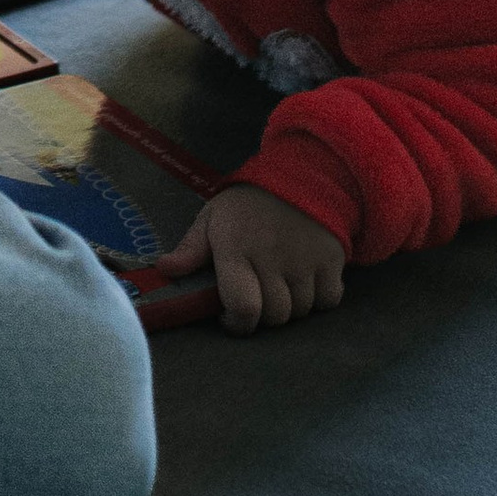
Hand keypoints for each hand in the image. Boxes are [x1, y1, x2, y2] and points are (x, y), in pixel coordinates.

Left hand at [166, 185, 347, 333]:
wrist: (301, 172)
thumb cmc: (249, 202)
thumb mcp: (213, 218)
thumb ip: (190, 248)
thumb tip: (164, 270)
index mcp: (236, 248)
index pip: (243, 307)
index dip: (237, 323)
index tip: (230, 315)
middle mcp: (272, 258)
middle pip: (273, 315)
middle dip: (262, 314)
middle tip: (257, 293)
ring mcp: (305, 260)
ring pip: (300, 311)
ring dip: (290, 306)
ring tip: (280, 283)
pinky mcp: (332, 260)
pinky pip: (328, 301)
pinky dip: (319, 299)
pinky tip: (305, 279)